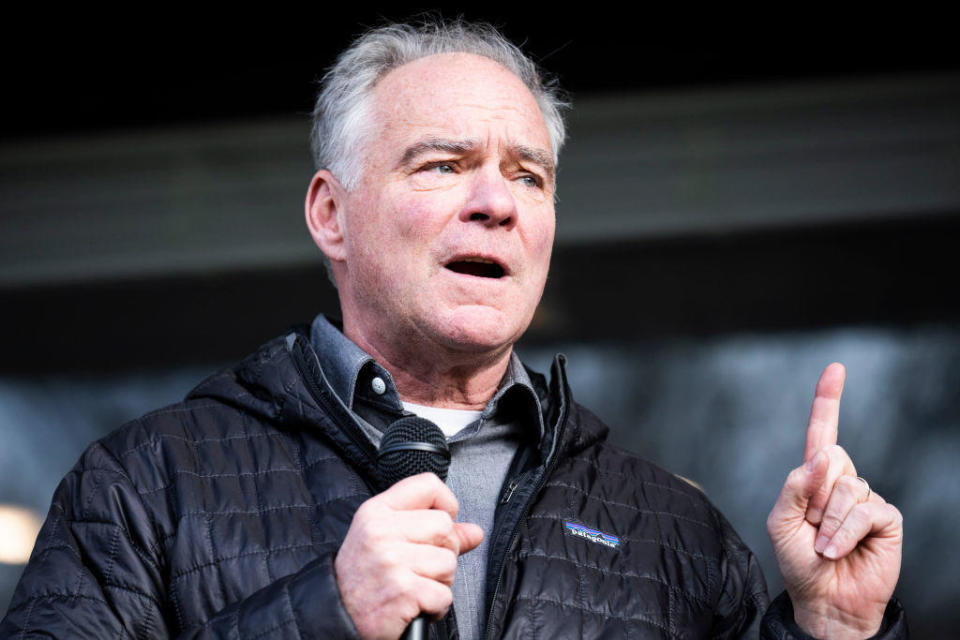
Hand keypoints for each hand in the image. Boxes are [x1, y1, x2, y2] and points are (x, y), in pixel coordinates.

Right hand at [335, 472, 483, 639]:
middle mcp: (382, 532)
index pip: (428, 485)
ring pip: (448, 562)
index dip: (446, 504)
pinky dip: (436, 606)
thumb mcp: (386, 540)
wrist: (337, 616)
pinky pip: (444, 595)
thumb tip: (474, 531)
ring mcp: (392, 560)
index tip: (440, 526)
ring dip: (439, 582)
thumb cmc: (363, 578)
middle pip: (445, 526)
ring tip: (414, 587)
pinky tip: (415, 605)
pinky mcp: (403, 590)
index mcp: (377, 512)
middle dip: (442, 552)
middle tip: (418, 568)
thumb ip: (430, 530)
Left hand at [766, 363, 902, 638]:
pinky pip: (864, 510)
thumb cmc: (799, 560)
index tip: (835, 368)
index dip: (828, 400)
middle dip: (815, 495)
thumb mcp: (781, 521)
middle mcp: (842, 481)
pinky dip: (844, 532)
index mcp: (814, 476)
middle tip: (811, 527)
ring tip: (824, 545)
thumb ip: (796, 485)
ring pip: (846, 487)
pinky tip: (838, 549)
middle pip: (831, 457)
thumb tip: (824, 454)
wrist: (823, 599)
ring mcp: (865, 498)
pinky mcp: (886, 518)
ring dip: (828, 522)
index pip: (822, 432)